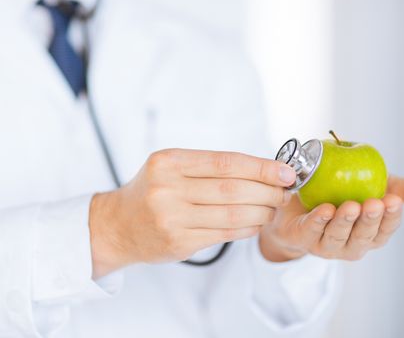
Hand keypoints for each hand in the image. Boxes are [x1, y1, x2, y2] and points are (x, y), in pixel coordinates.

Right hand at [89, 149, 295, 277]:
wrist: (117, 225)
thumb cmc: (152, 191)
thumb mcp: (171, 167)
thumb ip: (209, 167)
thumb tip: (262, 170)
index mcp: (169, 162)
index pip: (226, 162)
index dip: (261, 167)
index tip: (286, 172)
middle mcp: (167, 189)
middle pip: (233, 189)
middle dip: (267, 191)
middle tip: (284, 192)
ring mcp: (172, 218)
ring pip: (232, 214)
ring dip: (262, 211)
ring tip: (273, 208)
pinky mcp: (178, 243)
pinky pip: (225, 234)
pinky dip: (248, 228)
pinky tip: (256, 222)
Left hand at [259, 176, 403, 261]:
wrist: (301, 198)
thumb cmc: (345, 194)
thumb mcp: (378, 186)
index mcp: (372, 233)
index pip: (386, 229)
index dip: (390, 217)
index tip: (394, 200)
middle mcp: (352, 244)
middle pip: (363, 237)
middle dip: (370, 221)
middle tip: (374, 203)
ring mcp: (327, 245)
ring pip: (338, 237)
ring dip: (345, 222)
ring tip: (350, 206)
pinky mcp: (303, 238)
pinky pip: (311, 231)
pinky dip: (318, 221)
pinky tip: (324, 209)